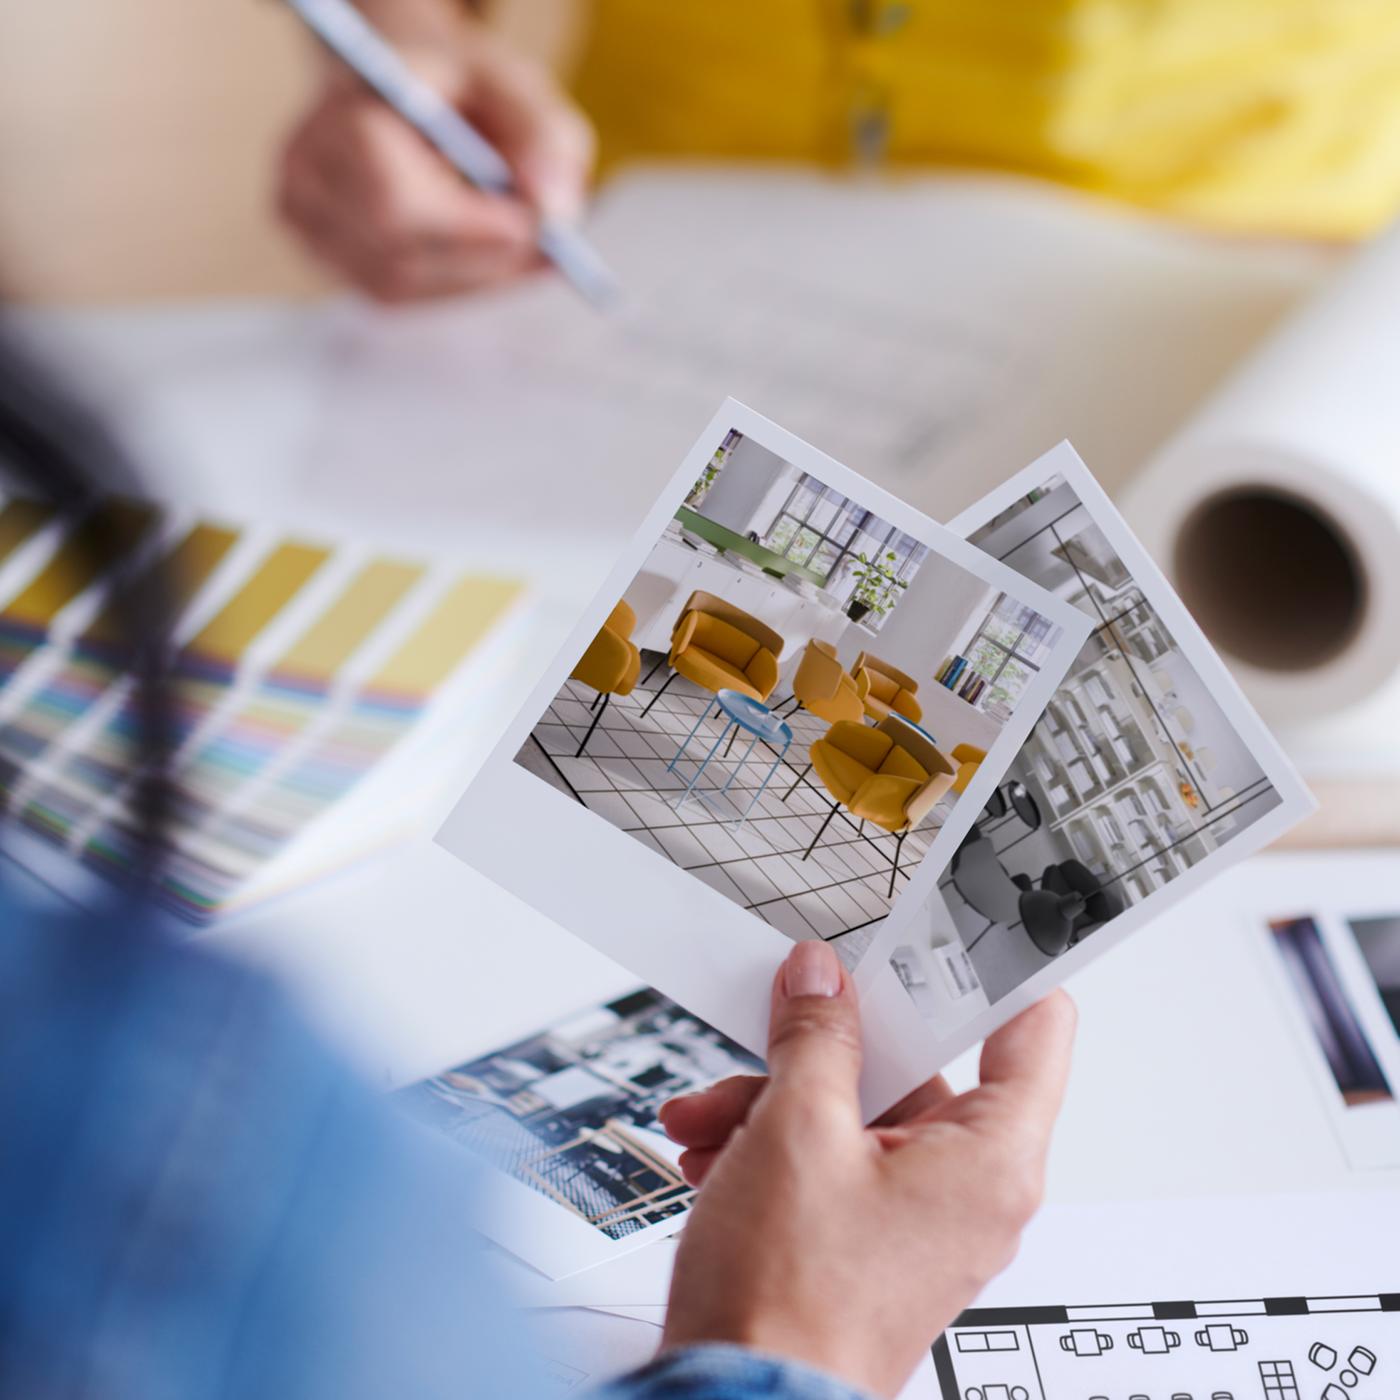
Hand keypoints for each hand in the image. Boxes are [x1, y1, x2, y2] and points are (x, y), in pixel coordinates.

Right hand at [277, 19, 593, 302]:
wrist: (397, 85)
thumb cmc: (457, 88)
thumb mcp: (512, 86)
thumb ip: (542, 137)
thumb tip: (554, 214)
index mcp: (343, 113)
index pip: (397, 204)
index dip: (471, 230)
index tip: (537, 232)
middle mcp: (306, 170)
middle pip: (399, 256)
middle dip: (482, 261)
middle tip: (548, 255)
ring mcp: (304, 220)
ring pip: (399, 285)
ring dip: (472, 278)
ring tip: (526, 252)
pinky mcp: (321, 254)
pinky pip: (393, 295)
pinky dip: (450, 284)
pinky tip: (486, 259)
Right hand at [658, 941, 1075, 1397]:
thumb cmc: (791, 1308)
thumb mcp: (794, 1132)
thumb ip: (816, 1037)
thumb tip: (822, 982)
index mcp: (989, 1159)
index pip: (1033, 1027)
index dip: (995, 967)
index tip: (958, 923)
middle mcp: (966, 1190)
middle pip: (916, 1066)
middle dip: (825, 1047)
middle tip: (776, 1025)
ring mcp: (914, 1219)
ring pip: (859, 1112)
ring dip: (776, 1098)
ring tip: (709, 1115)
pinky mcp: (866, 1240)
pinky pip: (832, 1159)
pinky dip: (773, 1145)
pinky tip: (713, 1152)